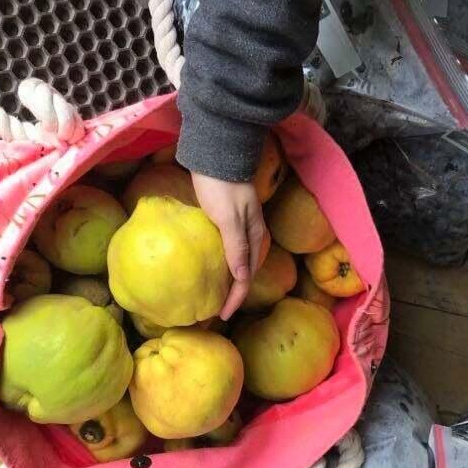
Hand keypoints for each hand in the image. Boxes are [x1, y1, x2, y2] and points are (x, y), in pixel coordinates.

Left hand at [192, 173, 266, 319]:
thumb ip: (236, 247)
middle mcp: (251, 234)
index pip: (247, 277)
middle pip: (246, 272)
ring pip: (239, 261)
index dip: (236, 299)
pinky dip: (225, 263)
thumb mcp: (227, 218)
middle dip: (235, 293)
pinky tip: (214, 266)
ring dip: (230, 279)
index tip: (222, 315)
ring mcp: (241, 226)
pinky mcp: (228, 219)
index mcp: (254, 236)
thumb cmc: (220, 185)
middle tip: (218, 310)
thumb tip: (242, 279)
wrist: (217, 152)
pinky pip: (230, 249)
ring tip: (216, 294)